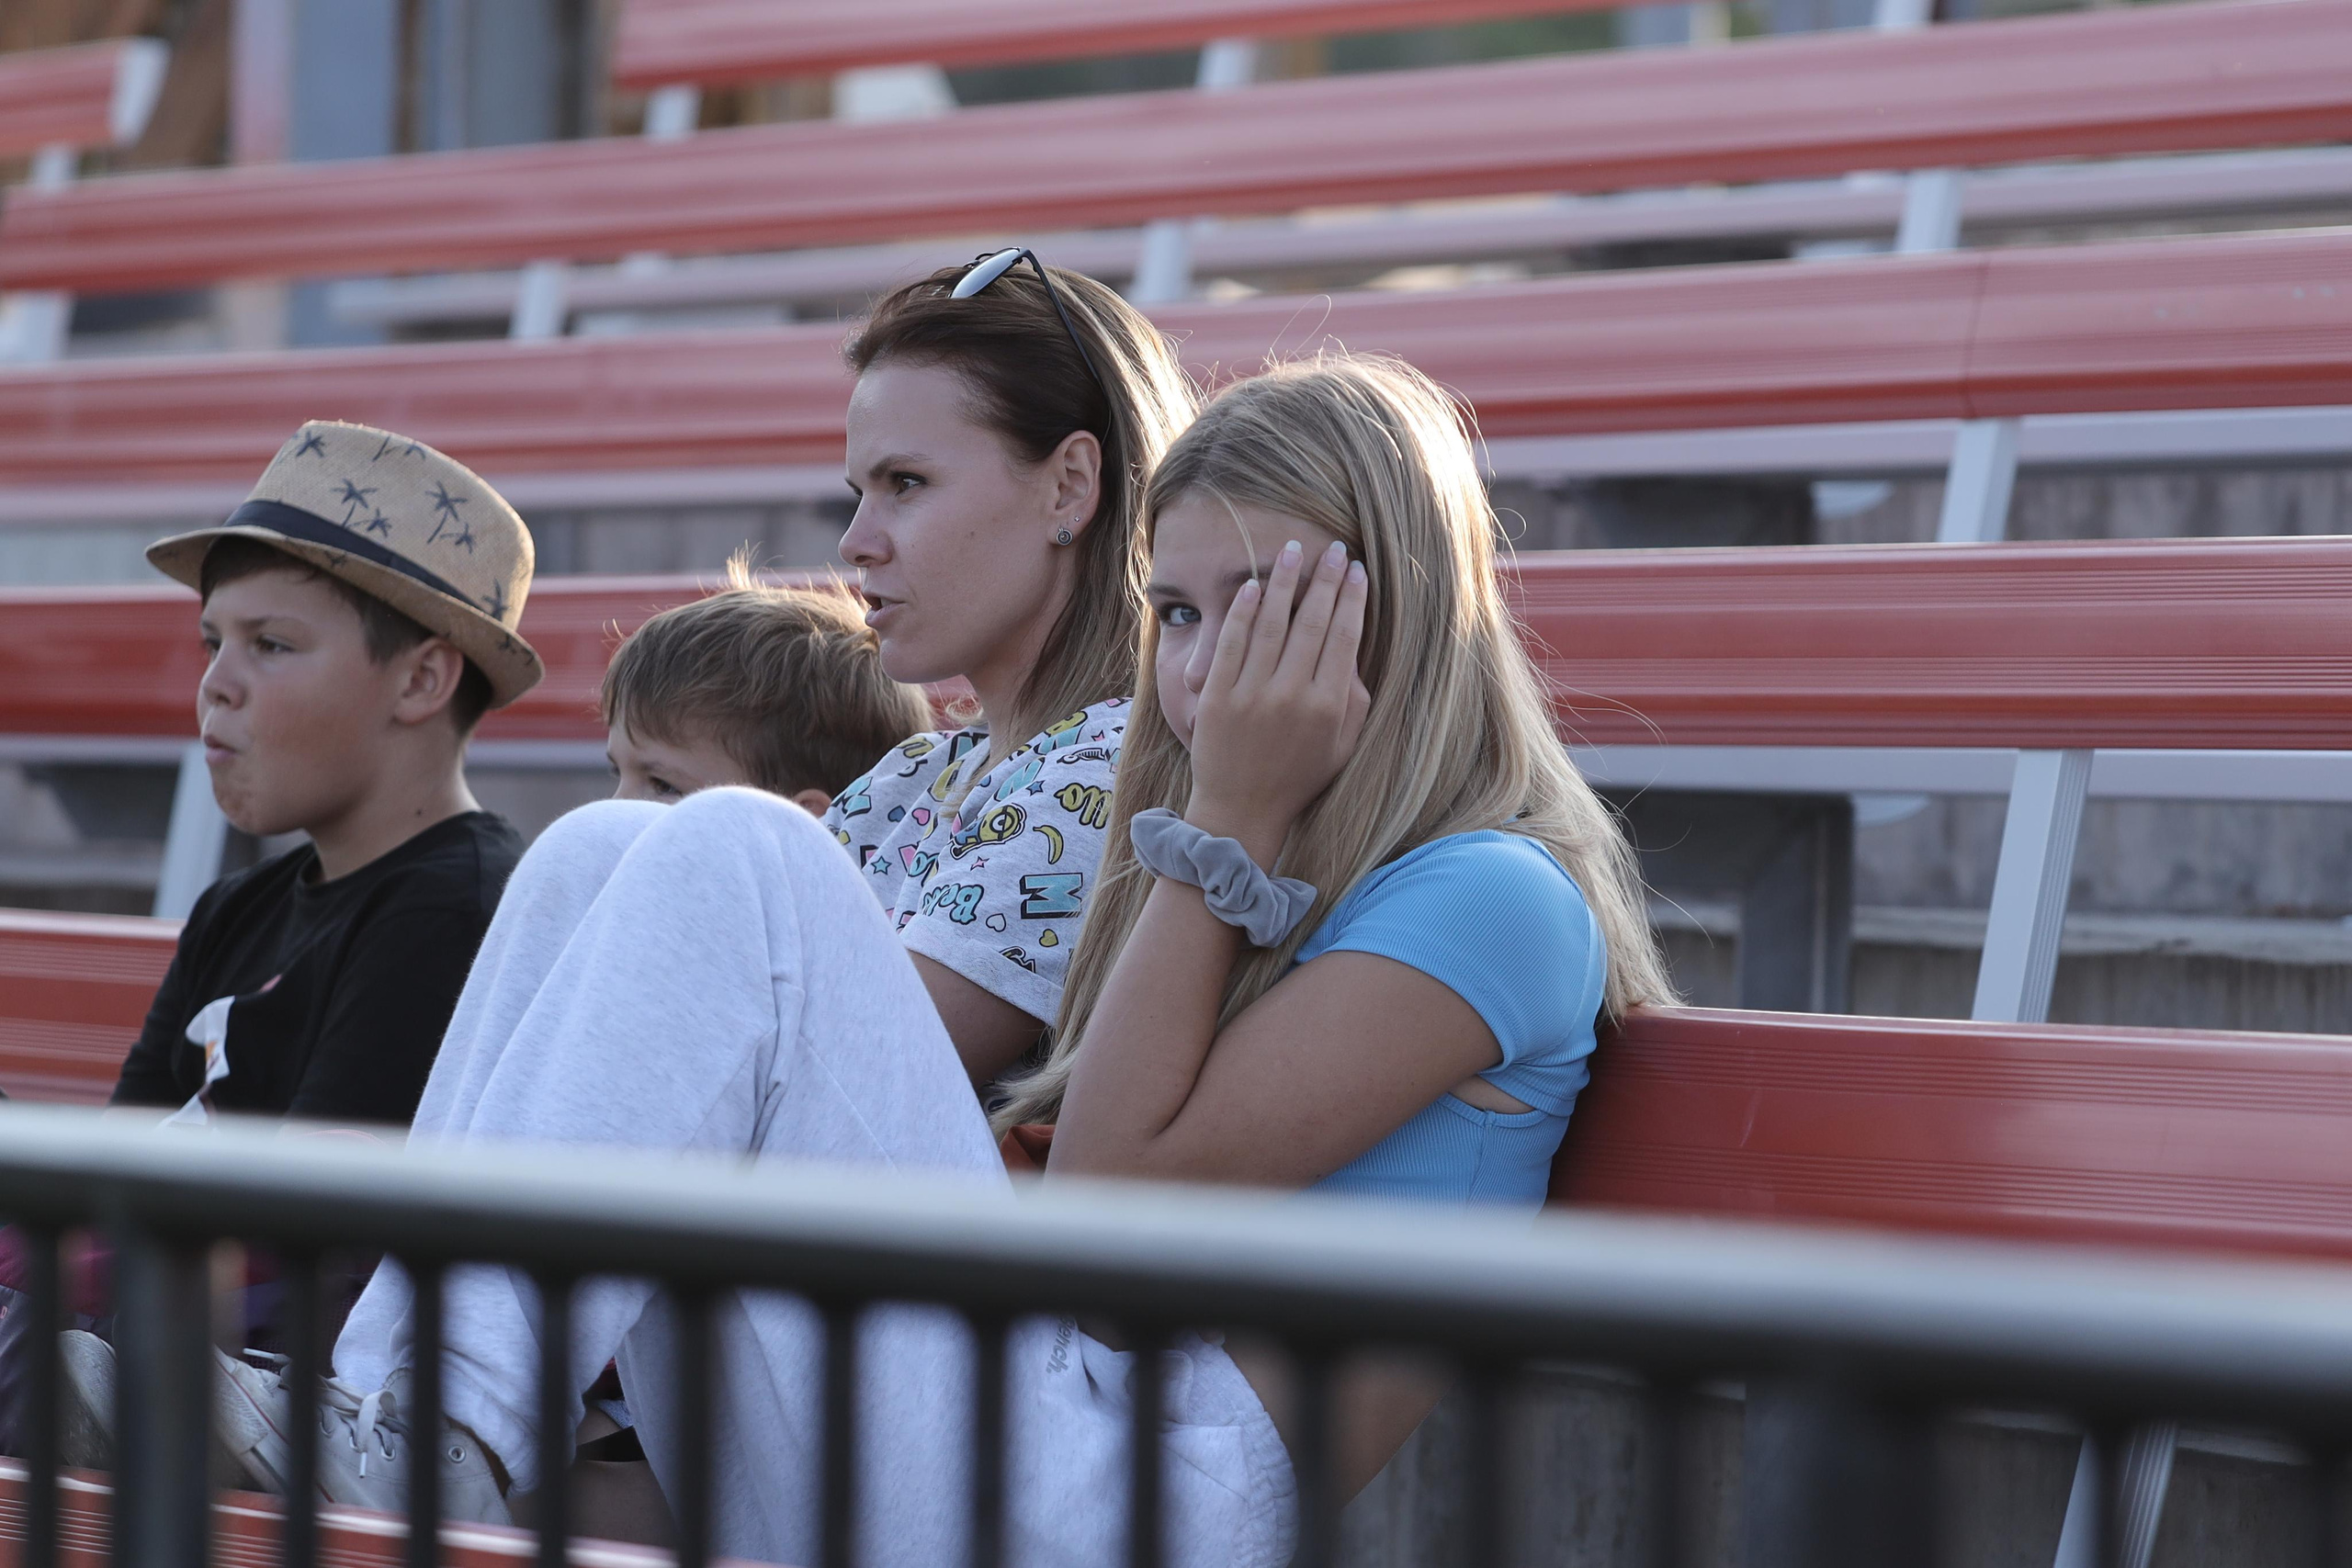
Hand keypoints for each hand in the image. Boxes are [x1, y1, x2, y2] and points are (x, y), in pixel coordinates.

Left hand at [1185, 538, 1370, 858]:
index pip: (1343, 637)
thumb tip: (1351, 646)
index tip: (1355, 569)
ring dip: (1284, 583)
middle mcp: (1292, 696)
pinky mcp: (1218, 697)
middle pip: (1312, 623)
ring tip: (1293, 552)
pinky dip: (1244, 612)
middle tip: (1331, 549)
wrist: (1242, 809)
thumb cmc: (1299, 777)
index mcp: (1328, 707)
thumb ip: (1353, 697)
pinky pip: (1233, 643)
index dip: (1351, 598)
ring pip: (1272, 625)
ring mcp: (1252, 695)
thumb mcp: (1342, 744)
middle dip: (1324, 580)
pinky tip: (1254, 585)